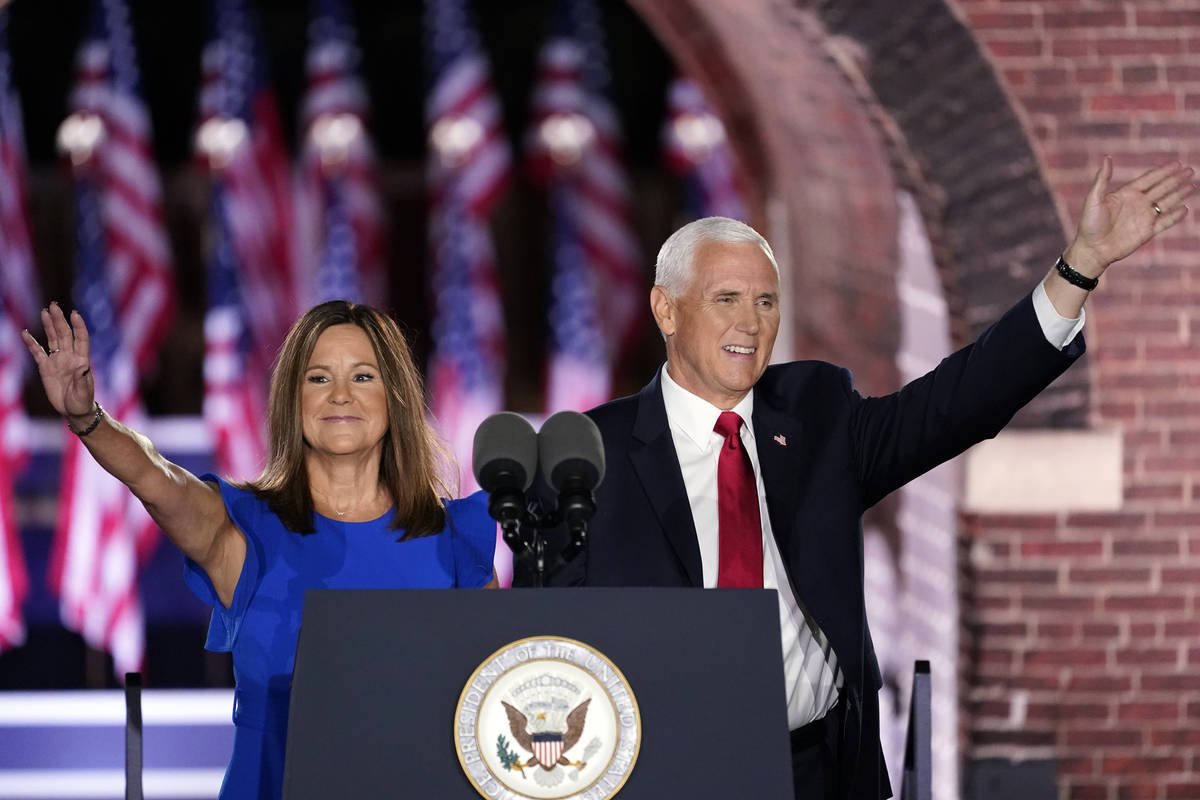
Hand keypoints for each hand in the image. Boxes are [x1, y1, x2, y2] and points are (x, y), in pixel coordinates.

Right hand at [20, 303, 95, 421]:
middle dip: (59, 320)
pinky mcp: (46, 368)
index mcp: (82, 360)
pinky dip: (31, 343)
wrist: (74, 410)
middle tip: (54, 306)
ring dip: (49, 325)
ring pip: (52, 339)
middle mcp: (69, 357)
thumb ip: (83, 379)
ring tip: (45, 311)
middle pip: (64, 334)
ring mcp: (57, 361)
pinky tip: (26, 333)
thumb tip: (83, 366)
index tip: (74, 314)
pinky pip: (37, 352)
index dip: (78, 326)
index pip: (80, 339)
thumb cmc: (82, 401)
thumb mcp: (84, 392)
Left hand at [1066, 157, 1195, 275]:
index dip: (1162, 171)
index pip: (1149, 179)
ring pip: (1166, 203)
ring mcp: (1143, 218)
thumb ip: (1102, 179)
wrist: (1092, 250)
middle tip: (1190, 170)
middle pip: (1161, 188)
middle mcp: (1137, 204)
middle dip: (1176, 179)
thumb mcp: (1094, 199)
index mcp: (1126, 194)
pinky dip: (1175, 216)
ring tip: (1192, 186)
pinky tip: (1185, 209)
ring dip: (1179, 194)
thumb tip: (1107, 158)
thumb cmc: (1089, 225)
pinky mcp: (1147, 232)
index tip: (1177, 163)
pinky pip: (1165, 222)